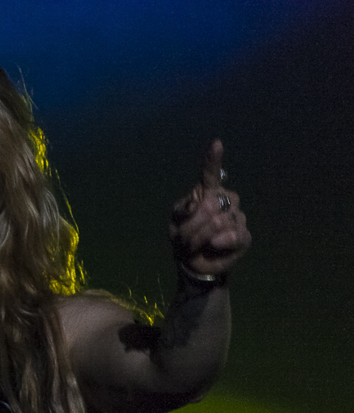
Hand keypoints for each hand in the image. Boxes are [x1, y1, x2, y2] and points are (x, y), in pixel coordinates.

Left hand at [169, 140, 250, 276]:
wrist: (192, 263)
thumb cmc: (183, 239)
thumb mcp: (175, 223)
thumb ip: (183, 210)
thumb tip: (199, 202)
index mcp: (207, 193)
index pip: (210, 174)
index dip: (213, 160)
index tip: (216, 144)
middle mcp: (225, 201)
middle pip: (209, 205)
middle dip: (191, 226)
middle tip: (184, 238)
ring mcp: (237, 217)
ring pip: (218, 221)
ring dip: (199, 237)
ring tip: (196, 245)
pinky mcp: (243, 236)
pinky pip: (234, 235)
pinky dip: (221, 241)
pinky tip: (214, 244)